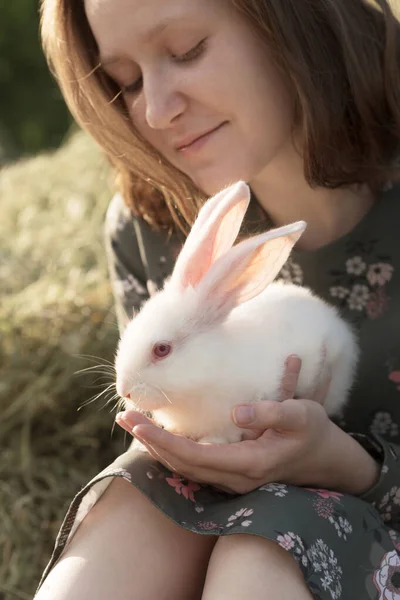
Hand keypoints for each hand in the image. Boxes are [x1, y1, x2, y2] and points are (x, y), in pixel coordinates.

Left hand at [115, 355, 348, 494]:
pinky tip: (159, 438)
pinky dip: (173, 453)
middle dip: (150, 442)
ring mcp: (234, 480)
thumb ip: (272, 410)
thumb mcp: (301, 414)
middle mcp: (237, 478)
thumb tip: (237, 411)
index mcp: (250, 463)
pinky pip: (195, 468)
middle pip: (182, 464)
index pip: (193, 455)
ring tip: (133, 425)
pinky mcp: (234, 475)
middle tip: (124, 417)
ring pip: (185, 470)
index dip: (163, 440)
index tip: (138, 422)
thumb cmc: (314, 432)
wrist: (328, 459)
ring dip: (157, 448)